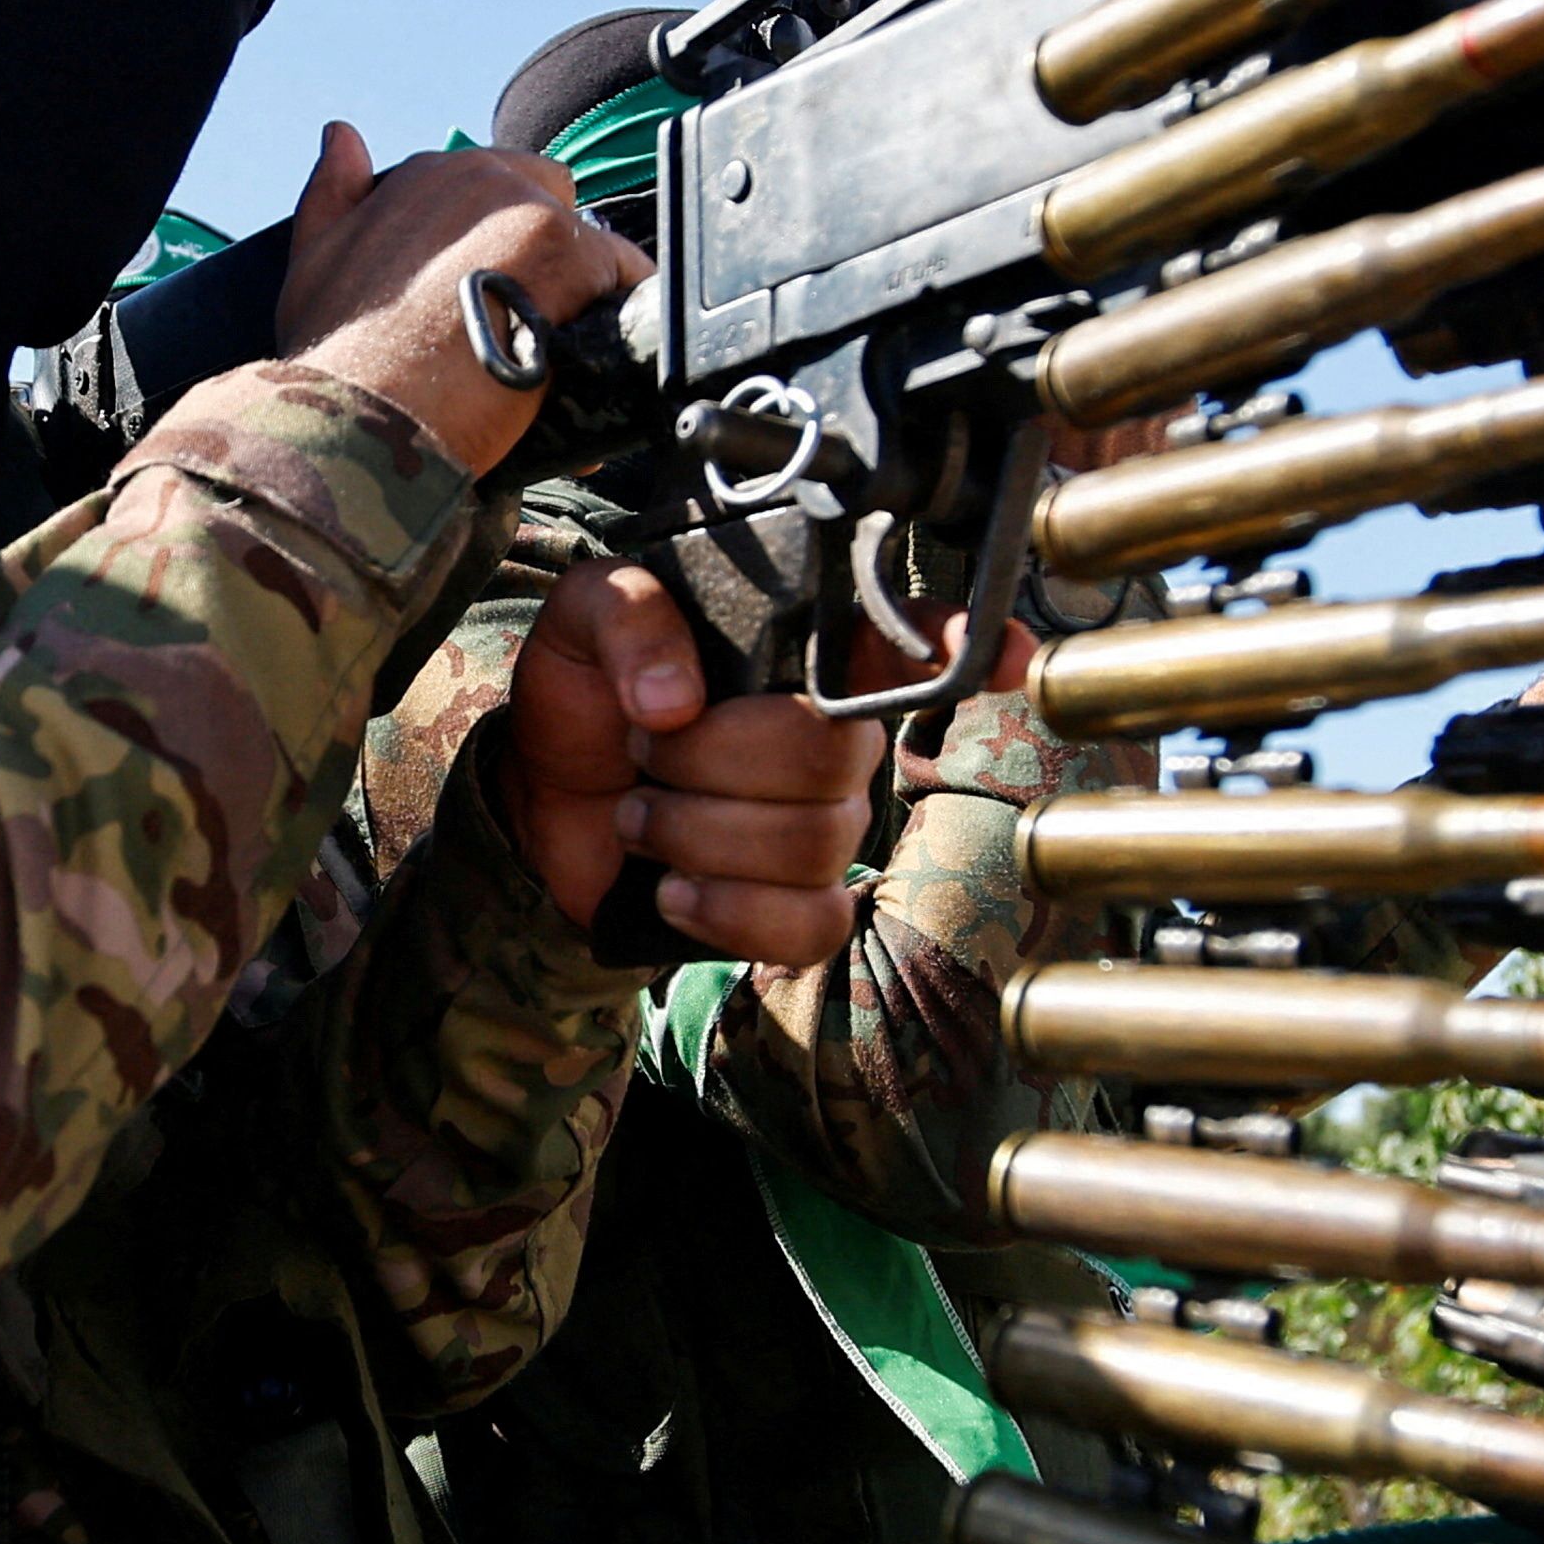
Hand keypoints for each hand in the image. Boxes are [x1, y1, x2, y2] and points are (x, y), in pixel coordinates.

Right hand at [277, 123, 651, 473]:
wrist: (365, 413)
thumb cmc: (336, 354)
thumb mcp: (312, 257)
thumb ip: (332, 190)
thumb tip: (340, 133)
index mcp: (427, 174)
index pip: (495, 186)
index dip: (502, 244)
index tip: (496, 290)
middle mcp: (482, 177)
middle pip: (554, 201)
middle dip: (551, 256)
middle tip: (529, 322)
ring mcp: (533, 213)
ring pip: (592, 243)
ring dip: (582, 293)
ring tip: (557, 354)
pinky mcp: (573, 257)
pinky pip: (627, 279)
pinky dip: (615, 321)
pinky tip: (589, 363)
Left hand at [496, 562, 1036, 965]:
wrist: (541, 796)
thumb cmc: (585, 694)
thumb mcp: (583, 618)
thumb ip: (628, 619)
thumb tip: (675, 700)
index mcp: (803, 649)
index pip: (913, 640)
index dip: (967, 647)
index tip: (1002, 656)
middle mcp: (836, 736)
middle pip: (835, 757)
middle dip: (714, 758)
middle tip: (648, 747)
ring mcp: (823, 826)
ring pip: (815, 842)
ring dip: (696, 831)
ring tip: (639, 811)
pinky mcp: (792, 905)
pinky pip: (808, 925)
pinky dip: (726, 912)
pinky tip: (671, 888)